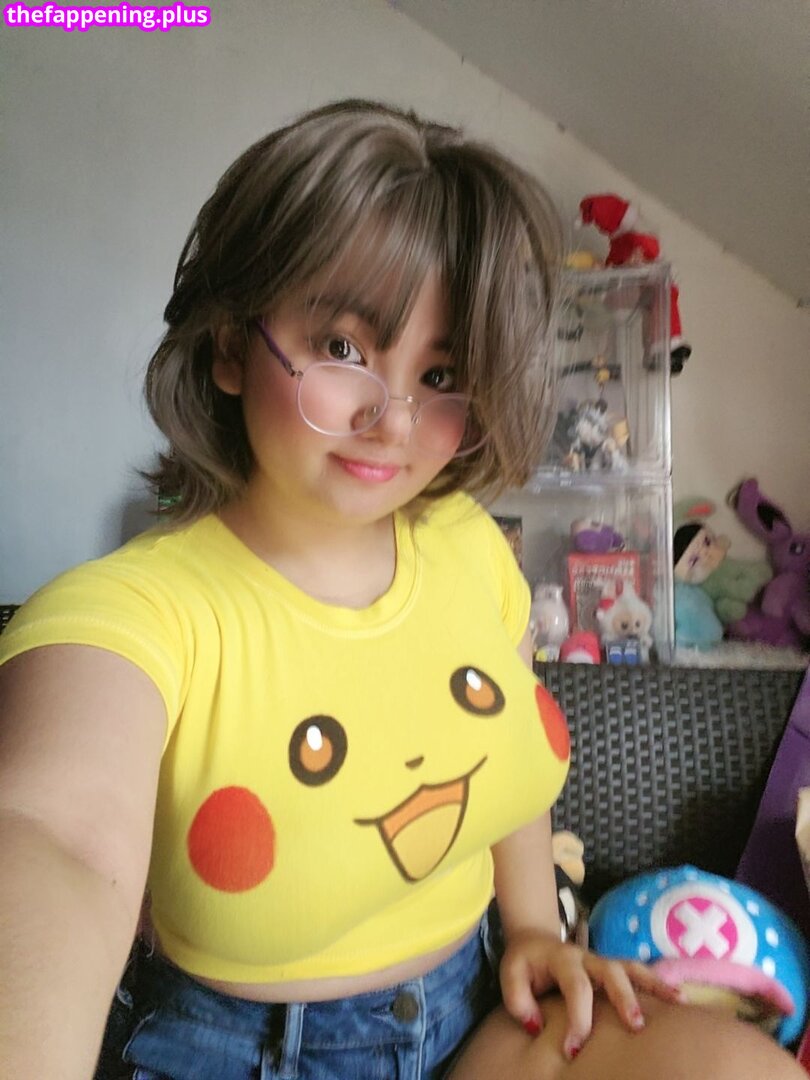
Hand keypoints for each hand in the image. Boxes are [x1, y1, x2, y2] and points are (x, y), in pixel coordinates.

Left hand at [499, 929, 683, 1059]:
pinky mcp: (613, 968)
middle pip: (610, 971)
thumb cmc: (524, 963)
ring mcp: (602, 961)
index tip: (574, 1051)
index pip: (575, 987)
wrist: (534, 939)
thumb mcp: (510, 975)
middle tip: (635, 1026)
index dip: (578, 1018)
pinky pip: (638, 972)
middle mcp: (586, 956)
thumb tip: (537, 1025)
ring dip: (654, 984)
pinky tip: (680, 997)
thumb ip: (517, 999)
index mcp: (562, 958)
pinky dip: (659, 982)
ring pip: (631, 968)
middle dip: (623, 998)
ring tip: (679, 1001)